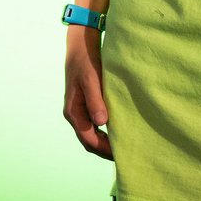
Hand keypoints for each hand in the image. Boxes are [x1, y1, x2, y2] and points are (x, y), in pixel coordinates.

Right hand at [62, 27, 112, 158]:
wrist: (80, 43)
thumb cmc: (85, 60)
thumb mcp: (91, 79)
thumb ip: (95, 101)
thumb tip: (102, 123)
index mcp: (73, 111)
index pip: (89, 140)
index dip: (105, 150)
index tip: (122, 156)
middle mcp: (75, 113)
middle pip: (89, 141)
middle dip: (106, 151)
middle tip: (127, 157)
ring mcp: (80, 109)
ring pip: (92, 134)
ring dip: (106, 142)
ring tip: (125, 147)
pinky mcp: (86, 104)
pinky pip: (96, 125)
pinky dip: (106, 132)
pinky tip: (119, 131)